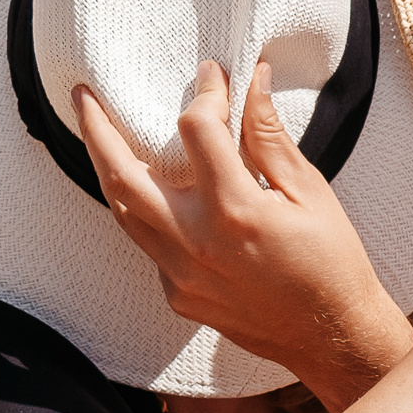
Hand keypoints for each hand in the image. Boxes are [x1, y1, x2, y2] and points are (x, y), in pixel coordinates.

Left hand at [77, 60, 412, 395]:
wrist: (330, 335)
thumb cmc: (330, 263)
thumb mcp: (310, 190)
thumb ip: (269, 135)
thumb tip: (253, 81)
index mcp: (235, 209)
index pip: (197, 130)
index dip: (205, 93)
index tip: (212, 77)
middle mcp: (196, 242)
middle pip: (122, 175)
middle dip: (96, 130)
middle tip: (82, 98)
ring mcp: (180, 275)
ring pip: (122, 212)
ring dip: (107, 171)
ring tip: (99, 139)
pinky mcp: (178, 296)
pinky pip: (148, 245)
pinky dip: (146, 213)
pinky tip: (155, 195)